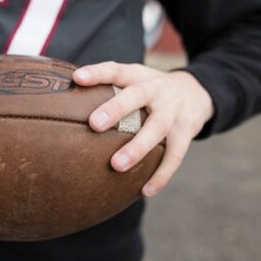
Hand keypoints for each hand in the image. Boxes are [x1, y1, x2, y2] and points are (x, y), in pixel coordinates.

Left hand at [72, 63, 213, 196]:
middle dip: (116, 109)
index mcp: (138, 76)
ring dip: (138, 147)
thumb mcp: (134, 80)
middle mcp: (156, 90)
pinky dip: (162, 174)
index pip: (116, 70)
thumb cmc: (150, 90)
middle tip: (94, 124)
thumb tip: (63, 102)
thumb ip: (107, 88)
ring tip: (116, 166)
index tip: (77, 78)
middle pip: (137, 96)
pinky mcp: (187, 131)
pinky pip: (175, 155)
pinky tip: (146, 190)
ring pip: (157, 129)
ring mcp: (173, 111)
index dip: (97, 73)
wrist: (197, 92)